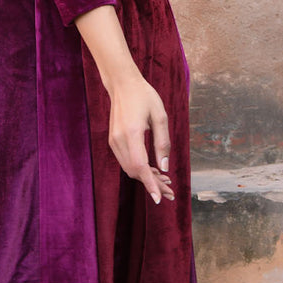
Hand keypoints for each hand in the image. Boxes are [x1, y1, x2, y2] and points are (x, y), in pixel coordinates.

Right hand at [107, 74, 173, 204]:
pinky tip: (151, 170)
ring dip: (145, 178)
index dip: (150, 184)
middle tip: (170, 192)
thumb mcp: (160, 116)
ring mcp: (113, 141)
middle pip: (134, 171)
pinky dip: (138, 169)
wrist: (122, 84)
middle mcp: (119, 140)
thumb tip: (164, 167)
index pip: (140, 166)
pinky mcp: (113, 140)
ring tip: (164, 182)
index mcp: (132, 133)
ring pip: (129, 168)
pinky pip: (126, 161)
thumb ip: (163, 143)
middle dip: (152, 184)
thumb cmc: (144, 96)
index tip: (159, 198)